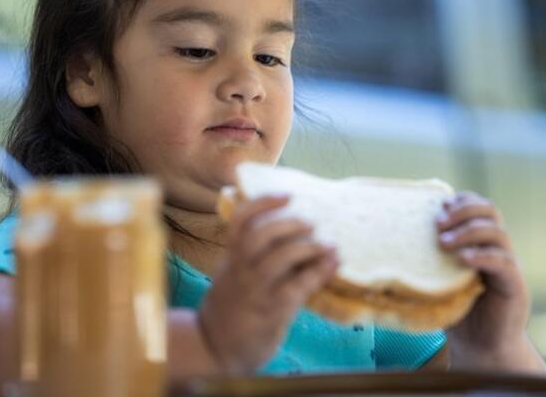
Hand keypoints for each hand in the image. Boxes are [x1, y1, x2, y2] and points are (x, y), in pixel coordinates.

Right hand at [198, 195, 338, 374]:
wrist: (214, 349)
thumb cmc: (231, 308)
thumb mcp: (233, 276)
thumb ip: (251, 257)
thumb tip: (290, 235)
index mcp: (231, 258)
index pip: (240, 222)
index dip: (263, 203)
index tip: (288, 196)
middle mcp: (240, 271)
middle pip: (258, 235)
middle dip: (289, 223)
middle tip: (312, 223)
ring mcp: (254, 292)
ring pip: (277, 259)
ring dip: (307, 247)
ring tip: (327, 244)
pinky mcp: (270, 313)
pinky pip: (295, 288)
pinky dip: (316, 273)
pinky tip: (331, 264)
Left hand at [436, 191, 533, 367]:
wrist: (480, 345)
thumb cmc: (453, 310)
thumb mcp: (434, 279)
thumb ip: (420, 261)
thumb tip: (379, 247)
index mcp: (478, 241)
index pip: (477, 206)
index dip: (461, 200)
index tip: (440, 205)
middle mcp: (495, 247)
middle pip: (489, 211)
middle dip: (462, 211)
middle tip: (437, 222)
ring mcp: (507, 264)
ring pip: (496, 232)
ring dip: (468, 232)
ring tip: (443, 243)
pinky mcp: (513, 284)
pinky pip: (503, 262)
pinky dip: (482, 256)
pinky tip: (463, 259)